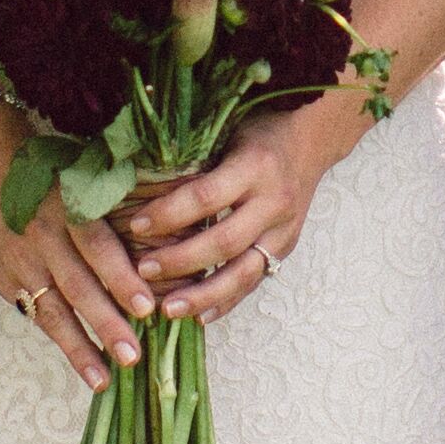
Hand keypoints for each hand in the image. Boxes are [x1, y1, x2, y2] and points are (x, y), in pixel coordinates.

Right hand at [0, 112, 154, 398]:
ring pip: (52, 311)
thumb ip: (133, 191)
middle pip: (76, 286)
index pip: (97, 246)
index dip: (121, 278)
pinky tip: (84, 367)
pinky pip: (37, 316)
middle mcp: (43, 236)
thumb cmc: (56, 172)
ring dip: (79, 348)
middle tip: (133, 356)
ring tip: (104, 379)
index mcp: (69, 207)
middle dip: (105, 323)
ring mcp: (21, 262)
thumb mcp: (88, 171)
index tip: (147, 307)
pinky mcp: (6, 281)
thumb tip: (187, 201)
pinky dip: (61, 342)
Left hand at [120, 88, 369, 323]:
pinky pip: (256, 280)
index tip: (135, 226)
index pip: (205, 197)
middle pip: (223, 241)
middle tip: (142, 270)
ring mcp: (284, 229)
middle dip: (180, 260)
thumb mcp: (226, 128)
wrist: (311, 137)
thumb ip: (193, 155)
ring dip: (204, 294)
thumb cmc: (257, 128)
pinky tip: (201, 315)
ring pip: (243, 271)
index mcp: (255, 165)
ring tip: (169, 309)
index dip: (169, 214)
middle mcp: (274, 200)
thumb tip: (132, 173)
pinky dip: (228, 300)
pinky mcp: (286, 246)